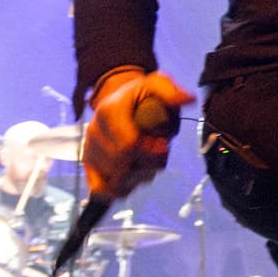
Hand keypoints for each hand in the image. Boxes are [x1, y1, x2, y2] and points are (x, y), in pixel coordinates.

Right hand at [84, 67, 194, 199]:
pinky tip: (134, 175)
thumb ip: (171, 92)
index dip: (151, 152)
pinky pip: (102, 191)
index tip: (163, 145)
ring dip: (139, 177)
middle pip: (123, 167)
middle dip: (148, 165)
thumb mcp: (157, 86)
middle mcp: (94, 132)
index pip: (128, 145)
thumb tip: (188, 99)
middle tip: (158, 154)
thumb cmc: (142, 96)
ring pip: (116, 182)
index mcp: (109, 111)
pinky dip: (123, 188)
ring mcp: (90, 150)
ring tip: (146, 162)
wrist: (119, 101)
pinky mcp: (88, 165)